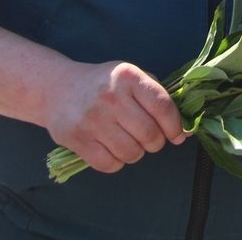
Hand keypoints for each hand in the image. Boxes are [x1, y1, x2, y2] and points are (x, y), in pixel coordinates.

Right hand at [44, 61, 187, 173]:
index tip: (177, 135)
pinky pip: (110, 164)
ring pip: (131, 153)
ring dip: (136, 153)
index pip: (162, 107)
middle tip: (150, 139)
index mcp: (128, 77)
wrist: (57, 88)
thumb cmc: (103, 84)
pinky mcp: (76, 139)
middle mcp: (110, 96)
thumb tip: (184, 129)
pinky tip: (112, 149)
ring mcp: (92, 119)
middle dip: (156, 142)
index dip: (175, 126)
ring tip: (129, 141)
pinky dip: (116, 162)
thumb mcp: (130, 76)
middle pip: (149, 134)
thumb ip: (156, 95)